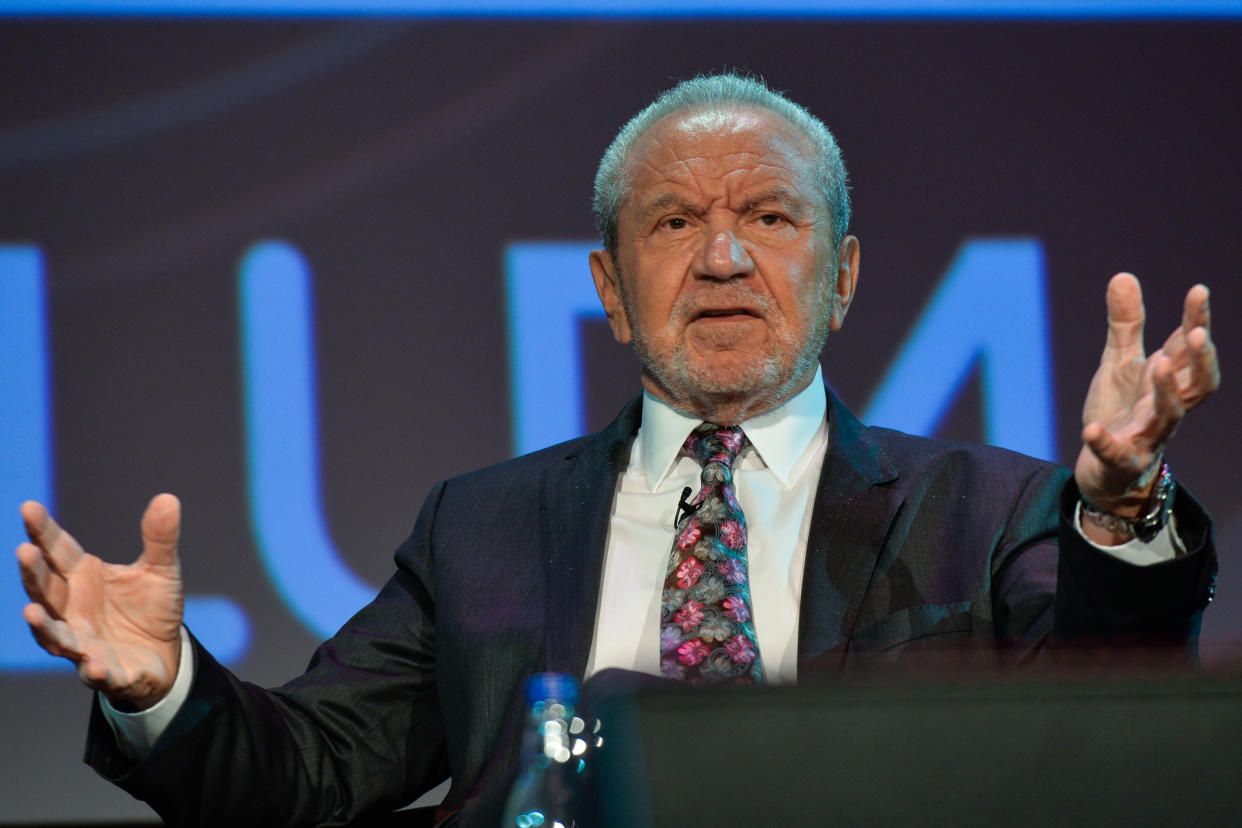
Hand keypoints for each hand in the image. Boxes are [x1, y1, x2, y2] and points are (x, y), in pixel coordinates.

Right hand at [16, 494, 184, 708]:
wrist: (166, 653)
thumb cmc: (151, 608)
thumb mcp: (162, 569)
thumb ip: (159, 538)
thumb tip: (167, 498)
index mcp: (84, 578)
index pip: (59, 551)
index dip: (43, 532)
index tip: (29, 507)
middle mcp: (74, 610)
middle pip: (47, 592)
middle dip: (33, 574)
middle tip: (25, 552)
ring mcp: (85, 643)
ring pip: (56, 636)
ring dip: (44, 627)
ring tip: (31, 613)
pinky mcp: (107, 673)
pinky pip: (97, 672)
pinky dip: (94, 669)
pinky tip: (95, 663)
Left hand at [1075, 274, 1219, 521]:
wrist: (1105, 469)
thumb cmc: (1121, 411)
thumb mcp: (1120, 363)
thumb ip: (1126, 325)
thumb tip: (1123, 275)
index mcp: (1166, 381)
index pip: (1188, 349)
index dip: (1196, 321)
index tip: (1198, 291)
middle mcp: (1166, 407)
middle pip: (1197, 384)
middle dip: (1200, 359)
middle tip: (1196, 333)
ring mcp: (1147, 435)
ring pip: (1169, 416)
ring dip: (1167, 390)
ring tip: (1157, 362)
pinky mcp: (1122, 461)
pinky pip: (1117, 453)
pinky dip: (1105, 442)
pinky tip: (1090, 429)